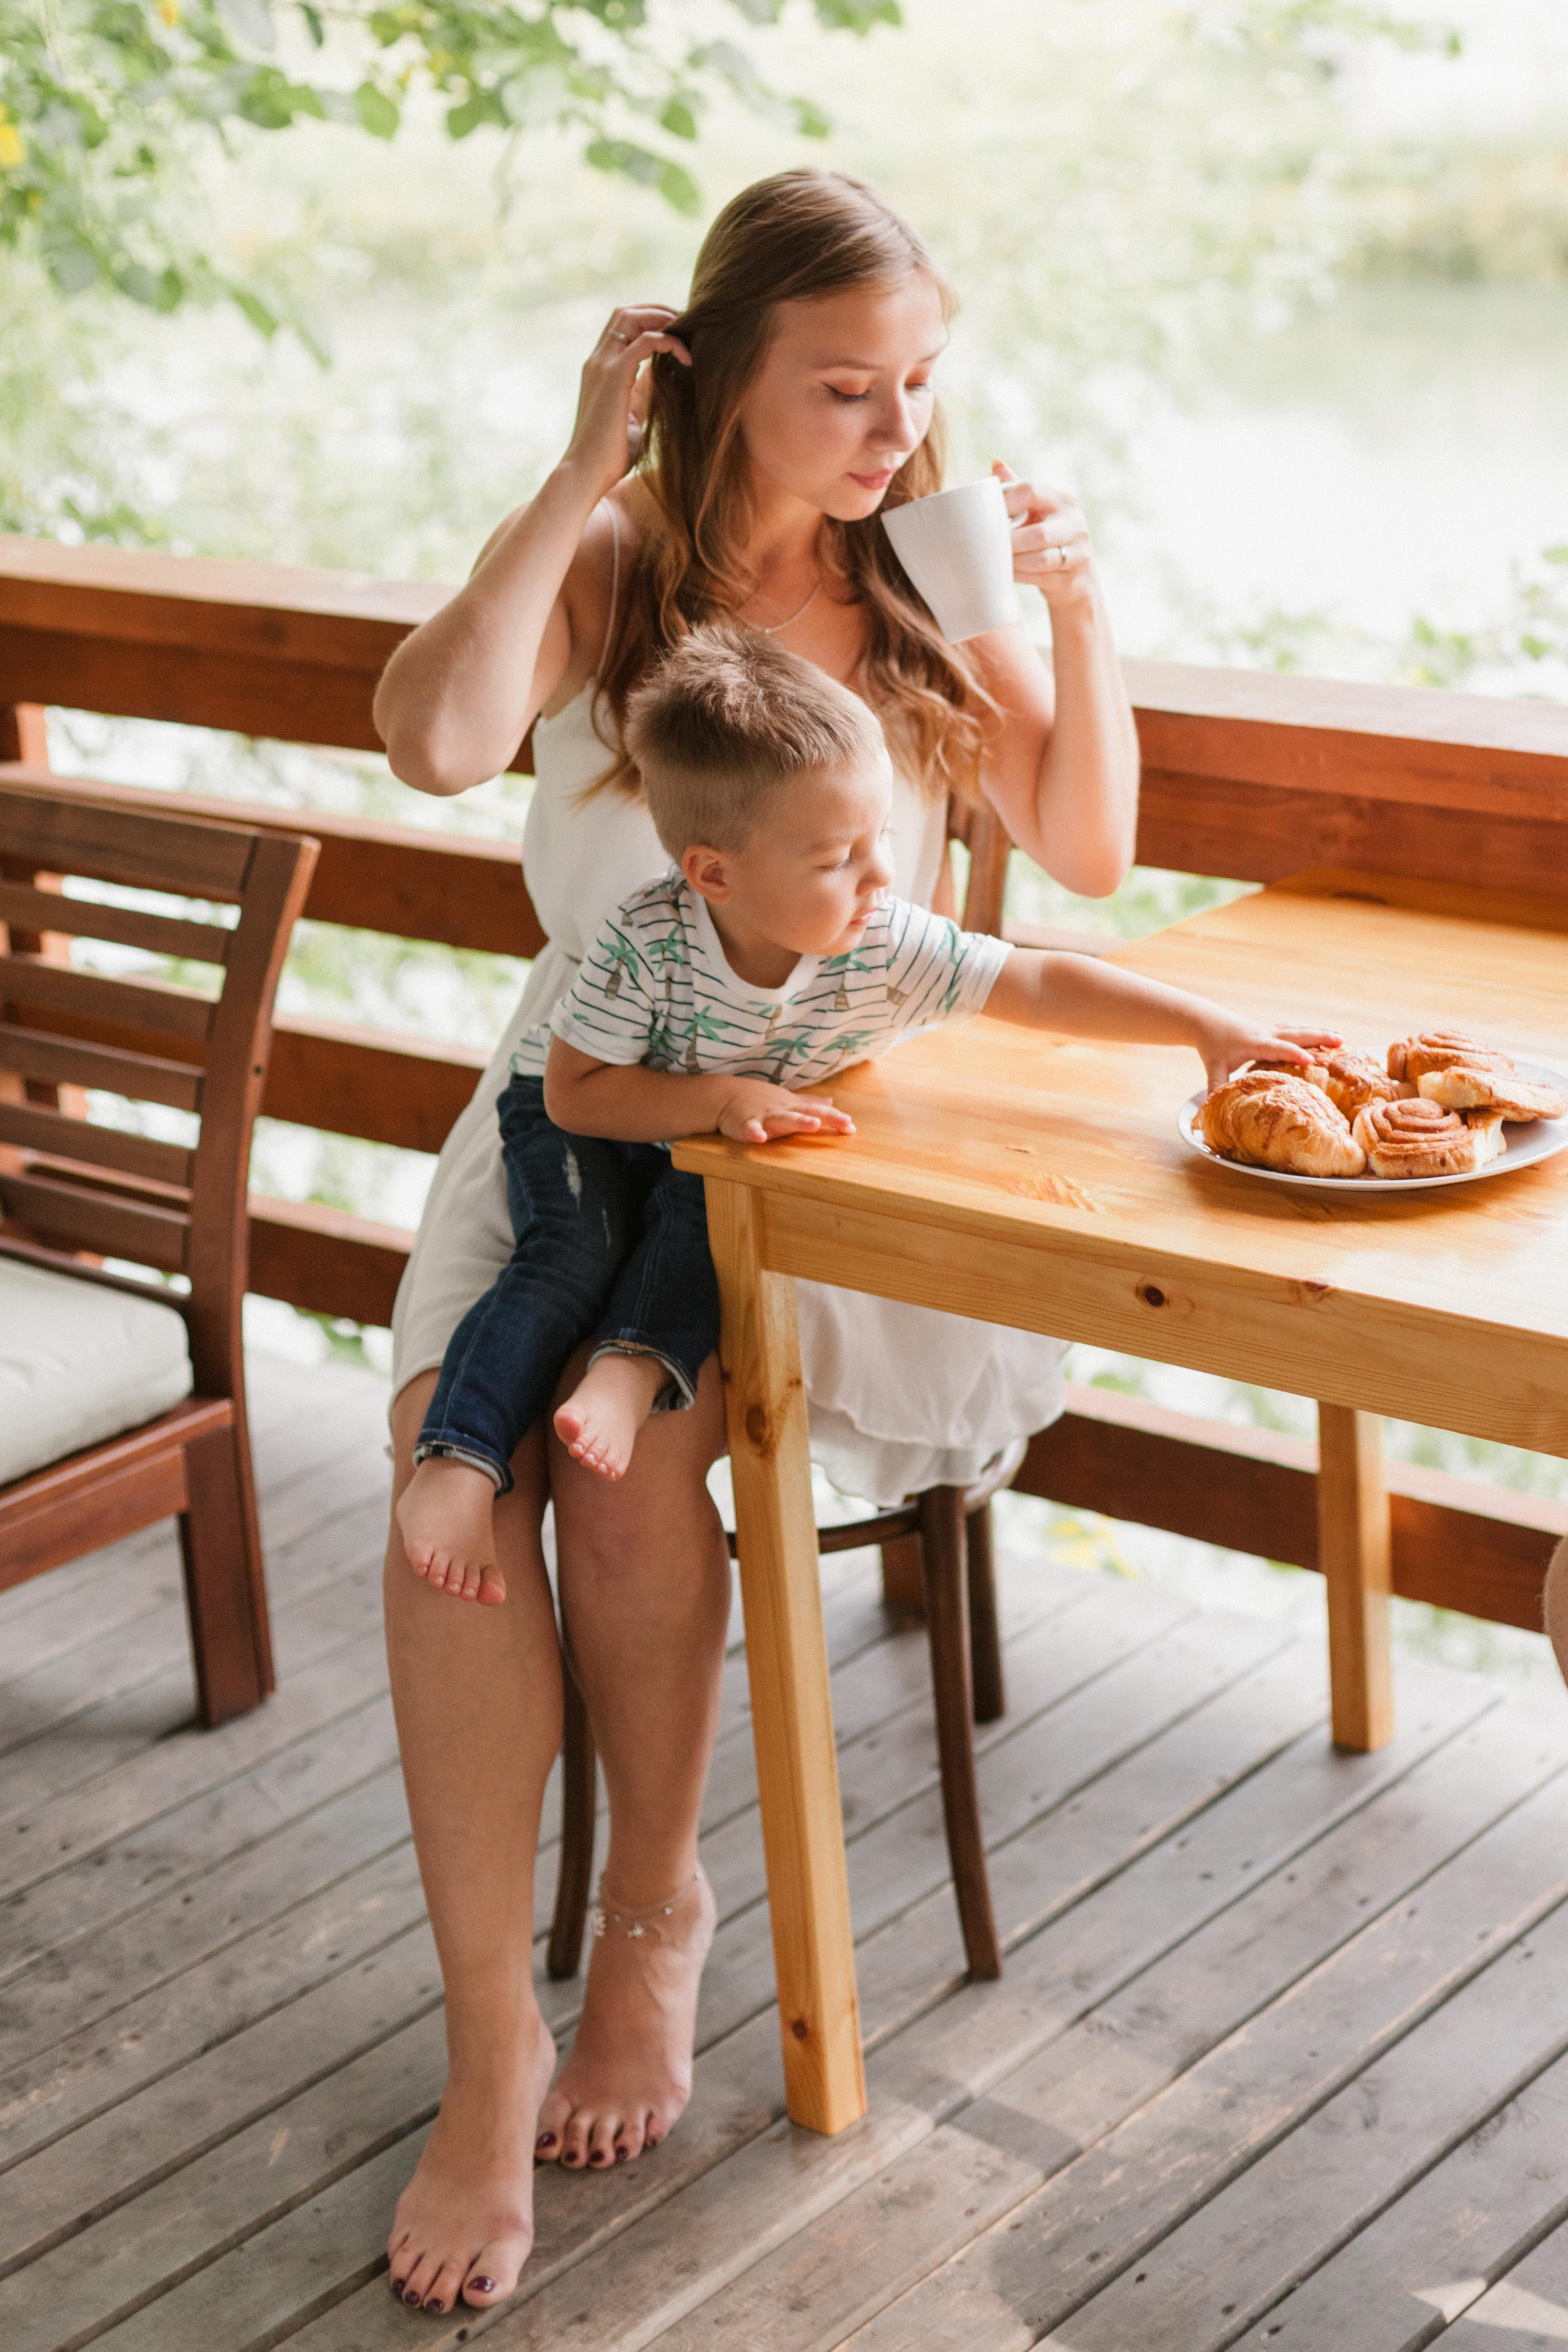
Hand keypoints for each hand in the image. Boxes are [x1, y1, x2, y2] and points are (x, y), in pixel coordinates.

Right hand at [562, 304, 691, 500]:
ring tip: (689, 333)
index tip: (678, 333)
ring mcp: (603, 365)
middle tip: (688, 326)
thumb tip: (655, 382)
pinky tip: (687, 357)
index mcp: (600, 369)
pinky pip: (645, 341)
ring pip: (632, 317)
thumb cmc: (610, 454)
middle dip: (658, 312)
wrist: (587, 473)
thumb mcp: (630, 416)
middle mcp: (598, 360)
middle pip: (625, 313)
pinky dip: (669, 341)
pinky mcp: (614, 376)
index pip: (622, 327)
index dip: (650, 321)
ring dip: (664, 319)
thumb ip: (638, 394)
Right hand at [716, 1078, 855, 1145]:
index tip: (852, 1127)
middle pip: (807, 1114)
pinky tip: (759, 1138)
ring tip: (812, 1125)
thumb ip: (809, 1103)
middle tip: (846, 1123)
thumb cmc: (758, 1098)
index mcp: (793, 1107)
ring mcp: (764, 1117)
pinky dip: (754, 1132)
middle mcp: (782, 1111)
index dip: (836, 1118)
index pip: (819, 1112)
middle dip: (826, 1118)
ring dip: (798, 1122)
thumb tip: (831, 1101)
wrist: (725, 1095)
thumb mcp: (786, 1099)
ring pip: (783, 1120)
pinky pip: (750, 1129)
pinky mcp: (745, 1123)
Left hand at [994, 460, 1093, 609]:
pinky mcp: (1072, 578)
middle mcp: (1074, 524)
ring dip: (1014, 562)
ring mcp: (1078, 552)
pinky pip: (1041, 578)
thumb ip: (1017, 489)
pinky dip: (1020, 576)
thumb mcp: (1037, 510)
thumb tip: (996, 462)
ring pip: (1041, 560)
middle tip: (986, 545)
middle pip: (1038, 534)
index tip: (988, 514)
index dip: (1006, 502)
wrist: (1078, 577)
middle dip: (1010, 542)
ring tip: (994, 561)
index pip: (1032, 491)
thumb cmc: (1049, 537)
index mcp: (1062, 501)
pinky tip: (1006, 574)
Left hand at [1195, 1019, 1344, 1095]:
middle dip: (1319, 1037)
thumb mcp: (1213, 1068)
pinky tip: (1326, 1035)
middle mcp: (1265, 1034)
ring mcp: (1270, 1030)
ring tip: (1341, 1038)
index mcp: (1253, 1044)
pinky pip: (1295, 1030)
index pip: (1276, 1048)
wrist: (1207, 1022)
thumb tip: (1216, 1109)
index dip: (1293, 1054)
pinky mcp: (1272, 1030)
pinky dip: (1312, 1032)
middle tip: (1342, 1041)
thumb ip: (1217, 1087)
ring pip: (1299, 1029)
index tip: (1310, 1061)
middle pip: (1295, 1033)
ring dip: (1320, 1032)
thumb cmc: (1211, 1046)